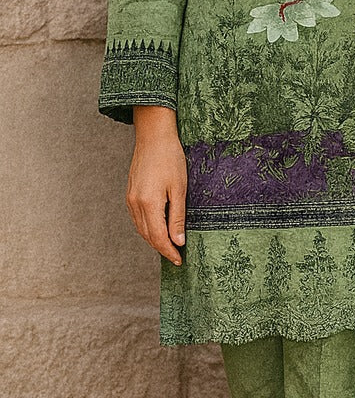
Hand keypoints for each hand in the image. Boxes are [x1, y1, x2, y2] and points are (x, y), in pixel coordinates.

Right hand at [127, 106, 187, 265]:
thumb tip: (178, 241)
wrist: (154, 137)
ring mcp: (130, 199)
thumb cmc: (170, 159)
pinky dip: (148, 228)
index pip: (158, 237)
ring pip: (141, 228)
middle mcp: (135, 204)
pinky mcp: (130, 194)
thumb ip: (177, 217)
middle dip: (162, 248)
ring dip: (154, 239)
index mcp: (148, 203)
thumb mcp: (179, 189)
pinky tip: (159, 229)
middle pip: (147, 235)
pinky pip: (138, 218)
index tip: (179, 260)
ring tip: (170, 246)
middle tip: (177, 257)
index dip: (168, 251)